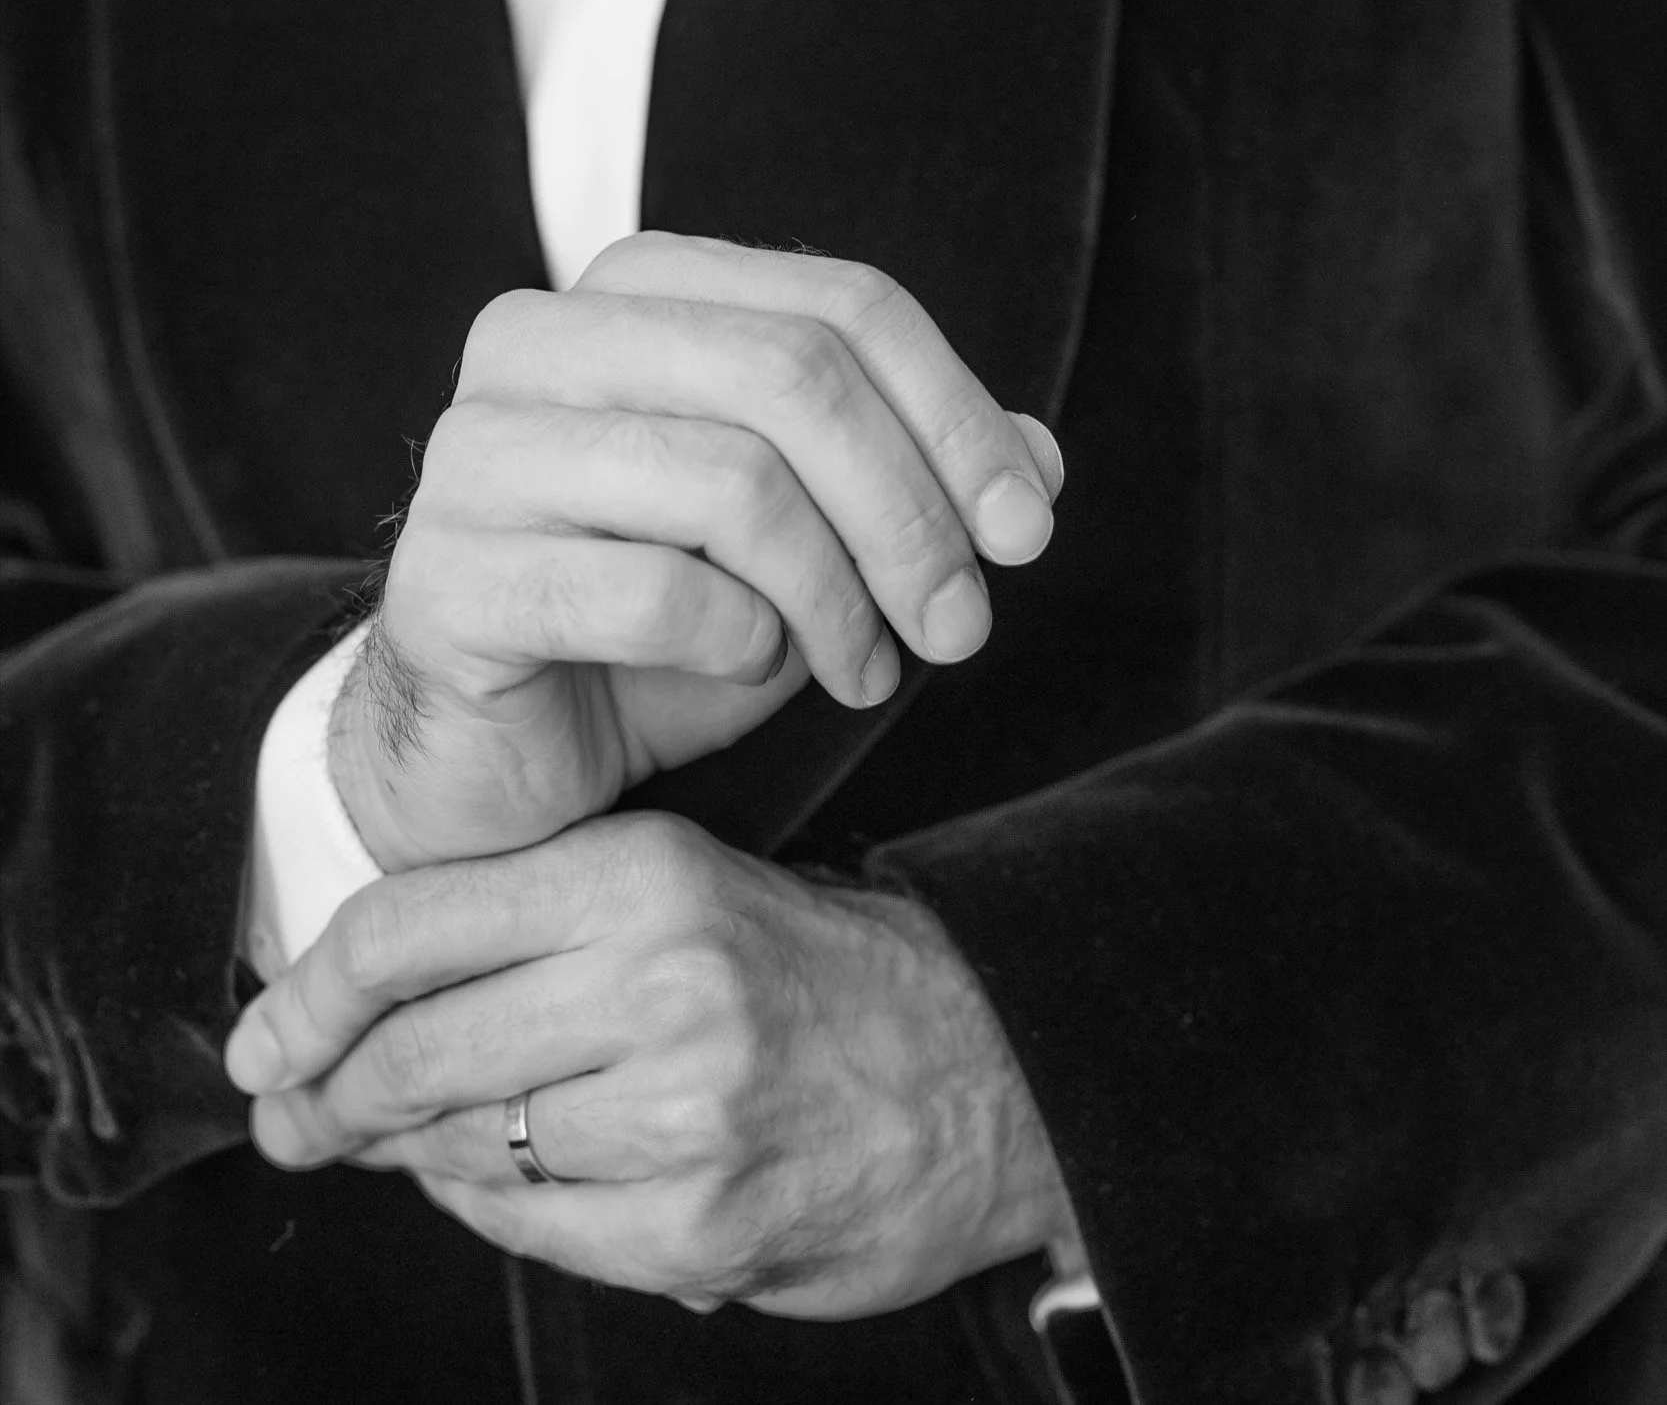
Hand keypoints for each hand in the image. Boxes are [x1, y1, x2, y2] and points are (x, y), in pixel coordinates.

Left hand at [226, 811, 1077, 1314]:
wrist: (982, 1066)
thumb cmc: (806, 967)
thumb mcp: (680, 887)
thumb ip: (527, 927)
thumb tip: (345, 1016)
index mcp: (644, 873)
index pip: (410, 925)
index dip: (306, 991)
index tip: (263, 1036)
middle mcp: (657, 982)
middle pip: (411, 1046)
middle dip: (329, 1093)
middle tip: (292, 1113)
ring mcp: (679, 1117)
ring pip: (461, 1143)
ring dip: (408, 1150)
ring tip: (393, 1140)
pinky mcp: (698, 1231)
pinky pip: (526, 1228)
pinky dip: (487, 1207)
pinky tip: (494, 1182)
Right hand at [334, 234, 1062, 868]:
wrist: (493, 753)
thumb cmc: (654, 629)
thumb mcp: (812, 544)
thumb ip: (913, 481)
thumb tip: (1039, 462)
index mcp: (634, 291)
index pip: (841, 301)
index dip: (957, 412)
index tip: (1026, 530)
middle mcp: (539, 338)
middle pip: (793, 373)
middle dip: (910, 512)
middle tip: (962, 624)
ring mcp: (479, 451)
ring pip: (734, 481)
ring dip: (838, 598)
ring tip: (864, 670)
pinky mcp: (447, 575)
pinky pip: (655, 593)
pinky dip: (741, 646)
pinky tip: (749, 673)